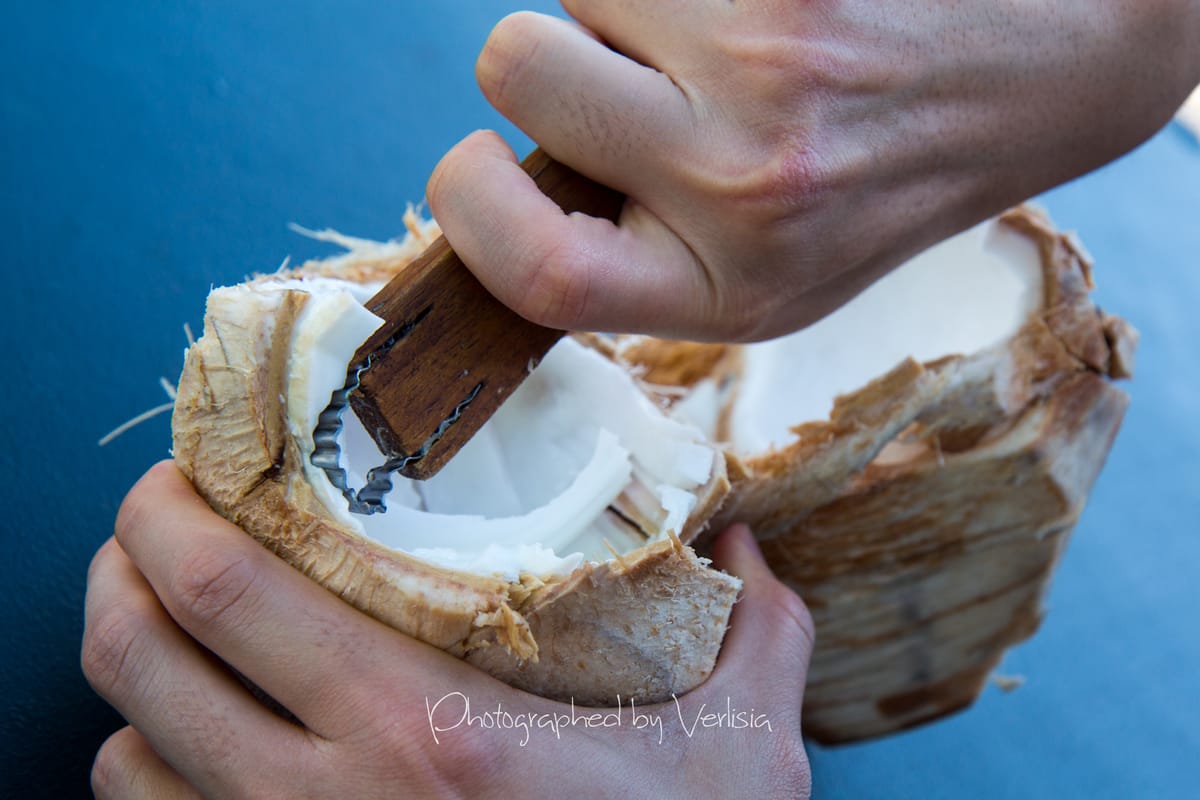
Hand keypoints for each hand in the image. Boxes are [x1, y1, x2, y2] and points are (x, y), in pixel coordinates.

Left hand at [82, 462, 814, 798]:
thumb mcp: (743, 751)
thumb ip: (756, 627)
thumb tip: (745, 540)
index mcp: (428, 731)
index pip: (232, 594)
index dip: (168, 515)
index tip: (182, 466)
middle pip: (143, 659)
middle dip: (118, 566)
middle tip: (152, 516)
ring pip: (127, 755)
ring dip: (131, 669)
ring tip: (167, 614)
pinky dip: (145, 766)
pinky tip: (192, 730)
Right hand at [428, 1, 1199, 340]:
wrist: (1026, 84)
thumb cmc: (871, 188)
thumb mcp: (768, 281)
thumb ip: (635, 261)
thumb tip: (498, 193)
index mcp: (725, 289)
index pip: (539, 268)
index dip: (466, 207)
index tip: (470, 163)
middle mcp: (747, 182)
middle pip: (516, 64)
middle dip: (540, 57)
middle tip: (627, 78)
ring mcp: (774, 60)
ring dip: (626, 10)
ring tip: (725, 43)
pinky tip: (757, 12)